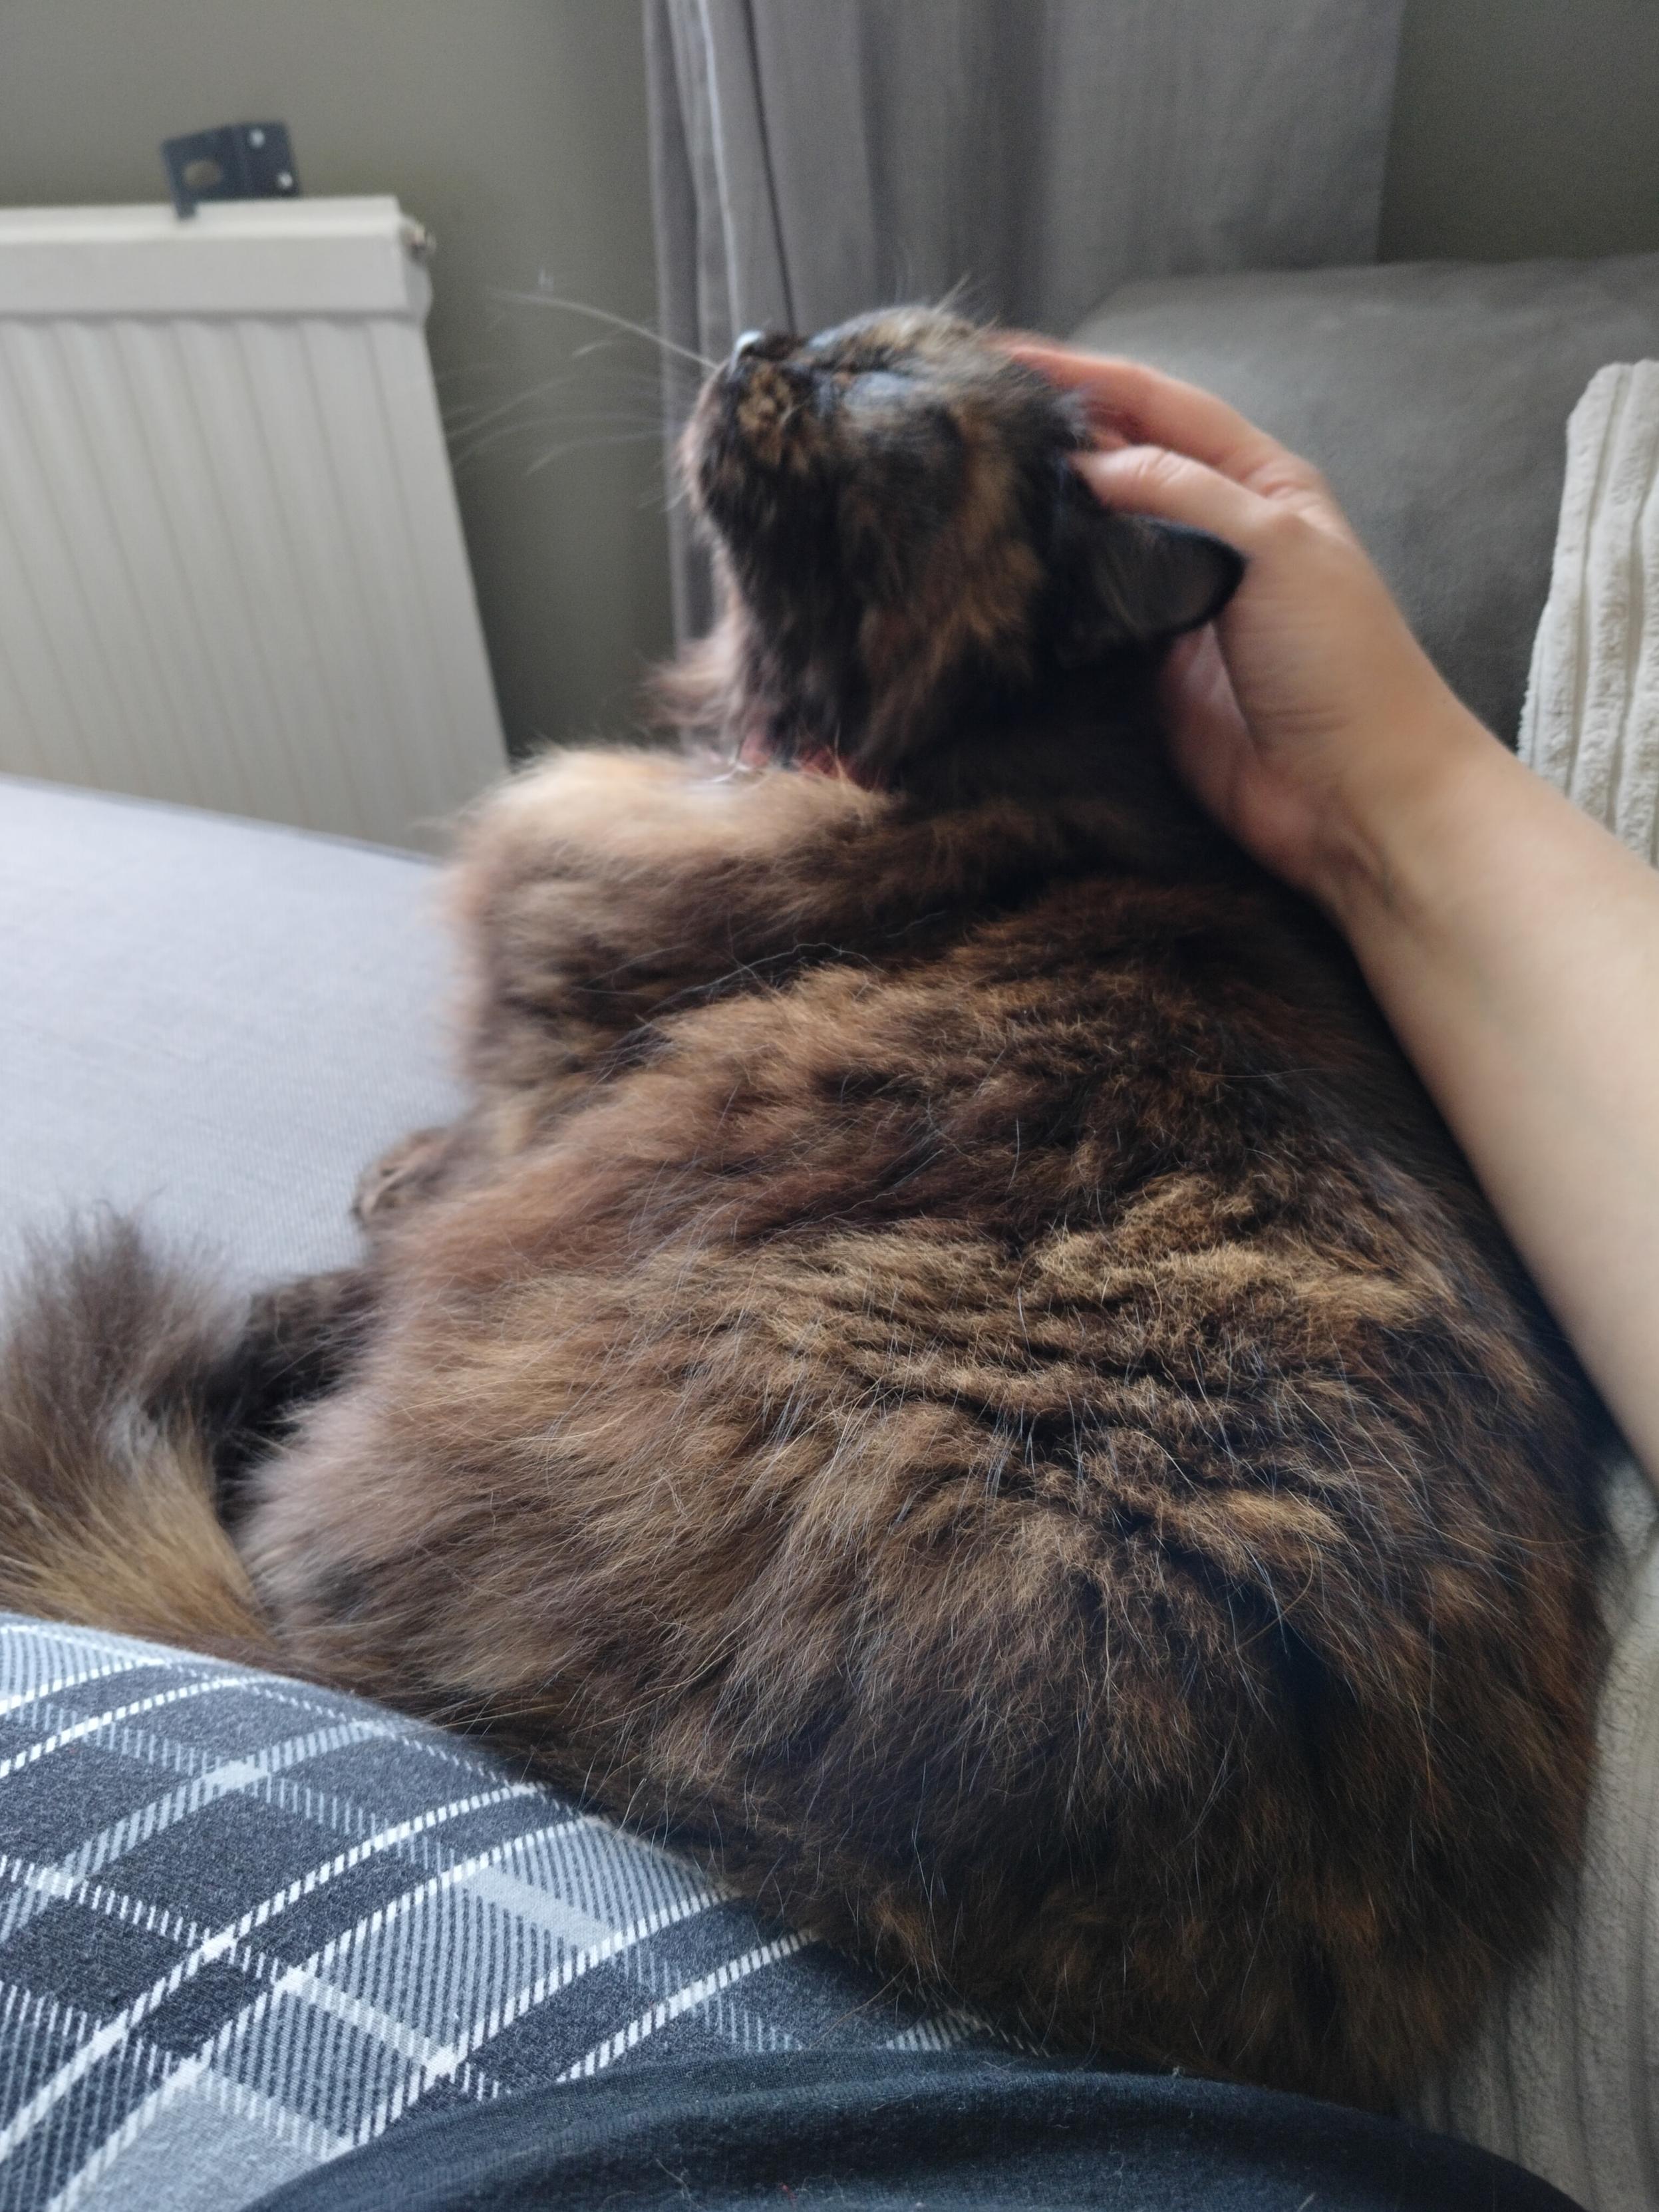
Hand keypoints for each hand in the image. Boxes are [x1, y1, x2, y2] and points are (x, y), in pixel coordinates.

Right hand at [1009, 341, 1496, 908]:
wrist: (1353, 794)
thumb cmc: (1342, 662)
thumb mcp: (1278, 547)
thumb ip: (1184, 494)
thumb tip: (1088, 465)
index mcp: (1258, 482)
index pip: (1158, 406)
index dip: (1085, 377)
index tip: (1005, 355)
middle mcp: (1212, 531)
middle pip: (1118, 464)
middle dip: (1050, 435)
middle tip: (969, 417)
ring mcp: (1173, 602)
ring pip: (1092, 538)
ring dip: (1037, 513)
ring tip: (964, 487)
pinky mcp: (1143, 669)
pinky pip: (1082, 618)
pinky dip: (1043, 596)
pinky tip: (996, 577)